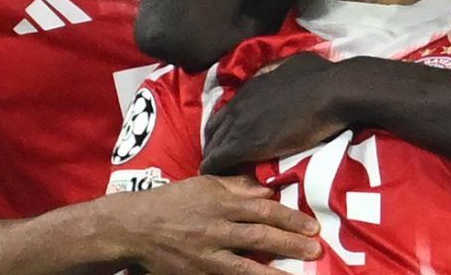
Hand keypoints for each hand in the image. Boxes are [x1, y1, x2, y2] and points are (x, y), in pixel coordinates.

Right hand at [113, 174, 320, 273]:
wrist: (134, 228)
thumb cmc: (172, 202)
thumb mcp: (204, 185)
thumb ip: (236, 186)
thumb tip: (268, 190)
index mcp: (219, 204)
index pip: (262, 210)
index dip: (289, 219)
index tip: (312, 227)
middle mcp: (216, 230)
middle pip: (259, 237)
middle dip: (290, 245)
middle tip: (316, 250)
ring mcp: (206, 257)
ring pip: (246, 267)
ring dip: (275, 274)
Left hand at [202, 53, 345, 174]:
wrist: (330, 93)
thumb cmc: (321, 77)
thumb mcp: (295, 64)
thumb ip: (282, 71)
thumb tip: (284, 71)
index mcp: (251, 86)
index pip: (227, 110)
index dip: (226, 125)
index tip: (230, 136)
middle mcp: (240, 103)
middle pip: (214, 128)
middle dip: (215, 142)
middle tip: (220, 156)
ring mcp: (241, 123)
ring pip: (214, 144)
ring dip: (214, 156)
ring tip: (218, 170)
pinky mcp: (247, 144)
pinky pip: (220, 159)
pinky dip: (215, 168)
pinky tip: (216, 176)